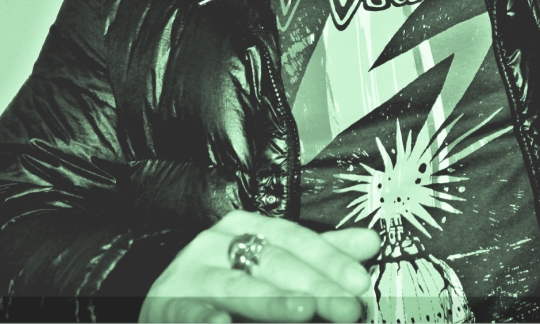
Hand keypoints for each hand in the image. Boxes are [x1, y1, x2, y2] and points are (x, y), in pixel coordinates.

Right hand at [138, 210, 380, 322]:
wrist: (169, 309)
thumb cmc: (227, 286)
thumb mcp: (273, 269)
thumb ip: (320, 258)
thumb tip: (371, 242)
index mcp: (245, 225)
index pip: (295, 238)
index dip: (330, 260)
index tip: (361, 283)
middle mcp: (218, 241)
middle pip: (273, 262)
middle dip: (315, 287)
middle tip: (347, 308)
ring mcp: (191, 272)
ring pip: (238, 287)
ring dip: (273, 301)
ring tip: (303, 313)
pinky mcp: (167, 304)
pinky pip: (194, 312)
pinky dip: (211, 319)